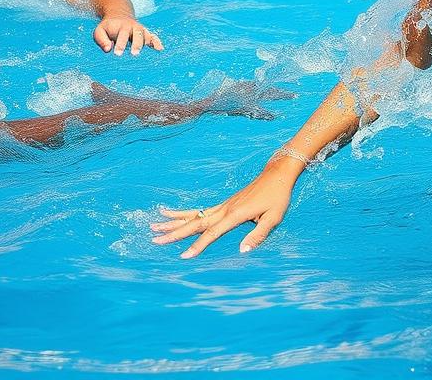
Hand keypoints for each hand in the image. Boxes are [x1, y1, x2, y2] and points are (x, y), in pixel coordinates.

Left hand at [92, 15, 162, 55]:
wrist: (119, 15)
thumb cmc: (108, 27)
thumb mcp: (100, 31)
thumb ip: (101, 40)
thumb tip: (107, 49)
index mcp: (121, 26)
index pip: (121, 36)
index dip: (120, 45)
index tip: (117, 54)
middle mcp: (133, 27)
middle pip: (137, 34)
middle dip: (136, 44)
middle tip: (134, 54)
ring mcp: (140, 29)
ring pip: (146, 35)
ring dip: (149, 43)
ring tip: (152, 52)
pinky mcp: (145, 33)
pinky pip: (153, 36)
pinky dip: (157, 42)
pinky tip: (160, 49)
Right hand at [151, 157, 297, 257]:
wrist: (276, 175)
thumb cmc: (277, 197)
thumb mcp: (273, 218)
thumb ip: (258, 235)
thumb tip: (242, 251)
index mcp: (236, 214)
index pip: (212, 232)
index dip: (198, 245)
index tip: (184, 256)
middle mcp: (225, 208)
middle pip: (195, 222)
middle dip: (175, 232)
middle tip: (155, 239)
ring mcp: (223, 205)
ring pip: (194, 215)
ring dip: (174, 221)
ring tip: (154, 225)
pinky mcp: (224, 204)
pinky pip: (200, 210)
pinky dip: (184, 212)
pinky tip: (171, 212)